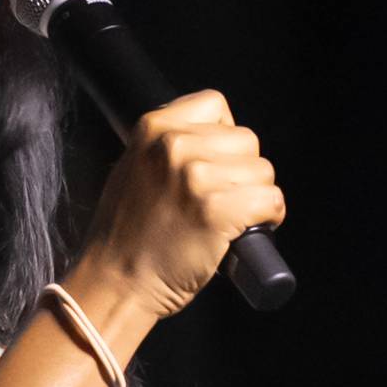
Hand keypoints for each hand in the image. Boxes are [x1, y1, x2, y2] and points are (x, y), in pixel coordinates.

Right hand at [72, 90, 285, 319]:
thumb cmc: (125, 236)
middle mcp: (174, 145)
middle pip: (247, 140)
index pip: (215, 103)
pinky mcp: (217, 211)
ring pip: (263, 171)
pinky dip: (269, 218)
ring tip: (230, 218)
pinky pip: (271, 200)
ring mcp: (196, 177)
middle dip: (242, 170)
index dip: (223, 135)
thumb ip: (165, 147)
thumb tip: (211, 140)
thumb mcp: (132, 169)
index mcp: (152, 128)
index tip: (216, 163)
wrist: (115, 283)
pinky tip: (245, 231)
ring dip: (255, 196)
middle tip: (222, 198)